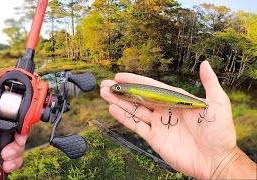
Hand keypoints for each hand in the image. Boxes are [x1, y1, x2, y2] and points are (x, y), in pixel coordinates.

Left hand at [0, 68, 26, 178]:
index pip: (9, 101)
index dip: (19, 102)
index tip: (28, 104)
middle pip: (20, 121)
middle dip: (21, 132)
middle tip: (17, 136)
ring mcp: (1, 139)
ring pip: (22, 138)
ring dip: (16, 148)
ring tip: (5, 153)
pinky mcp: (5, 152)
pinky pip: (20, 152)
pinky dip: (15, 159)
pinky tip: (4, 161)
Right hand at [100, 61, 236, 177]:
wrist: (216, 160)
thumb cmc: (220, 132)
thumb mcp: (218, 103)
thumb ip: (209, 83)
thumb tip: (204, 63)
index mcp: (175, 99)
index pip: (151, 86)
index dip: (135, 81)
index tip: (120, 76)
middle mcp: (164, 109)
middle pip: (139, 97)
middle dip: (122, 90)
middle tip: (106, 85)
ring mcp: (158, 124)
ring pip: (134, 110)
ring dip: (119, 102)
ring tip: (104, 94)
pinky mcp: (154, 138)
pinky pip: (137, 126)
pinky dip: (124, 118)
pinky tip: (113, 110)